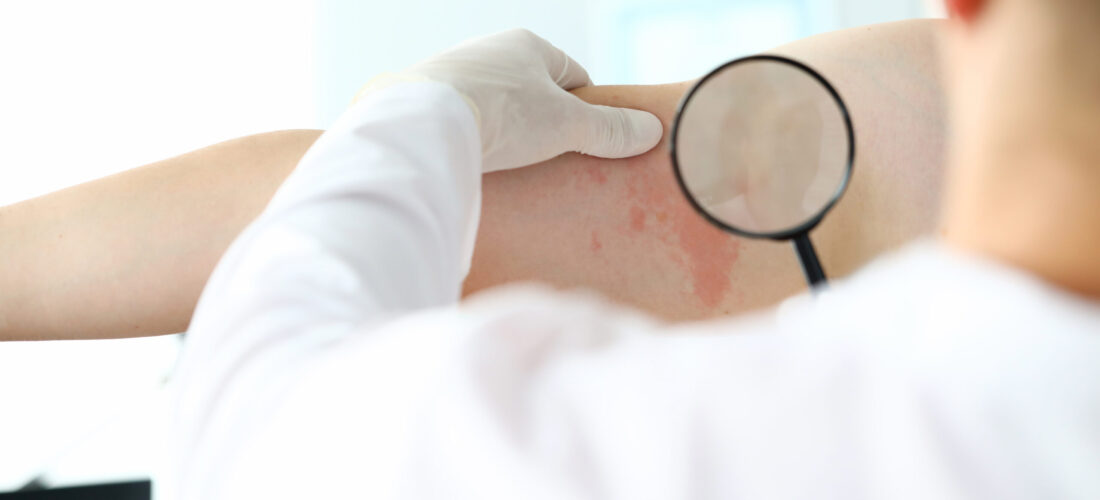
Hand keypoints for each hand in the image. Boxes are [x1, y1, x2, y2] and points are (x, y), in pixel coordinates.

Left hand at [355, 29, 663, 171]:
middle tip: (552, 161)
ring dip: (505, 133)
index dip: (585, 109)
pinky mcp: (423, 101)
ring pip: (493, 107)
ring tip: (512, 169)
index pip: (571, 75)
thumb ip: (610, 130)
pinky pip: (461, 122)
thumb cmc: (501, 113)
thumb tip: (654, 131)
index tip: (588, 140)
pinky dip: (472, 141)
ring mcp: (452, 75)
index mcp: (527, 45)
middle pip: (530, 93)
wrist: (422, 121)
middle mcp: (487, 52)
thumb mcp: (566, 125)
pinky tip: (474, 165)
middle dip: (542, 124)